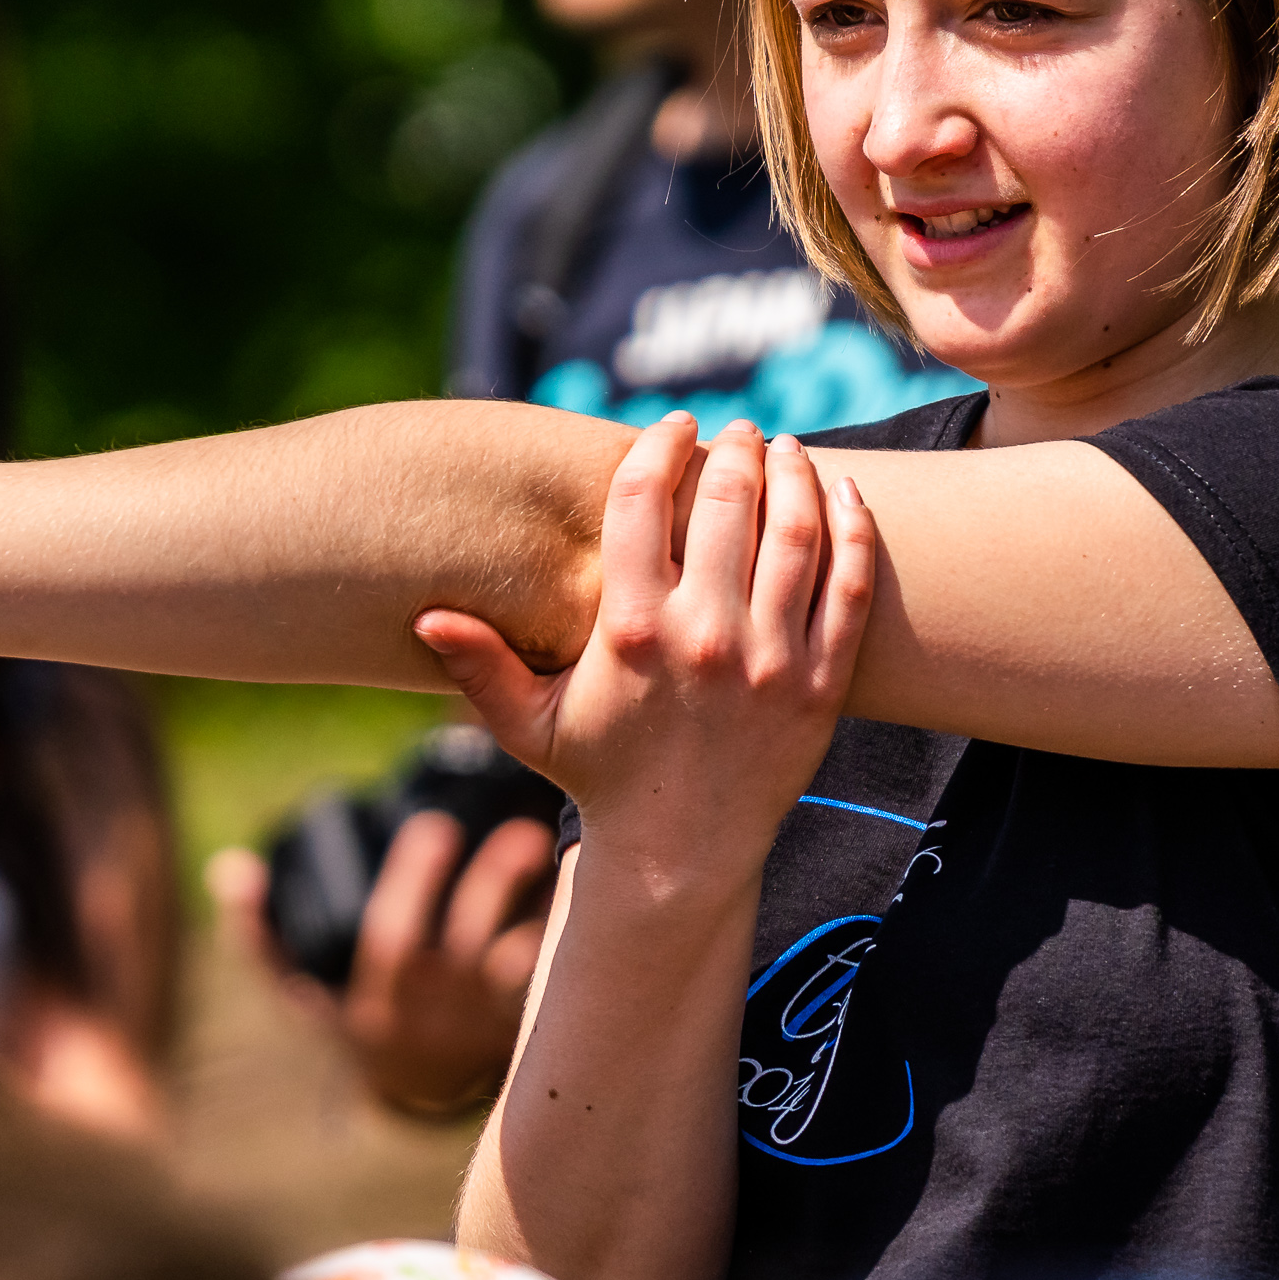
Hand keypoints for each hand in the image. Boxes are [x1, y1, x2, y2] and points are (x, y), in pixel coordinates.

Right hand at [214, 810, 555, 1120]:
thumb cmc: (359, 1023)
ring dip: (545, 906)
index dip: (413, 882)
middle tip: (518, 827)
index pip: (392, 942)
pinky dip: (569, 929)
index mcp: (377, 1005)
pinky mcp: (526, 1024)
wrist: (421, 1094)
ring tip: (556, 847)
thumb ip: (262, 936)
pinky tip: (582, 882)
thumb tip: (229, 869)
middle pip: (469, 946)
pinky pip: (556, 975)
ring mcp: (484, 1024)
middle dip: (492, 882)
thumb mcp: (304, 995)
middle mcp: (435, 1016)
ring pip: (523, 961)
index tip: (434, 824)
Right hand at [414, 417, 873, 889]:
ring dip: (794, 475)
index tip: (674, 426)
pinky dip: (853, 530)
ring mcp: (772, 659)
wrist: (679, 854)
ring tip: (784, 452)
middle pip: (728, 501)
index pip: (642, 502)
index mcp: (630, 631)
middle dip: (734, 451)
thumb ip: (478, 665)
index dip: (658, 449)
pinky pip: (850, 587)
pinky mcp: (822, 684)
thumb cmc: (600, 777)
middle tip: (737, 433)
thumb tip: (425, 615)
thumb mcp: (527, 724)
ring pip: (796, 532)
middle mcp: (704, 636)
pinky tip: (844, 498)